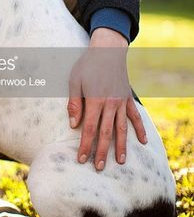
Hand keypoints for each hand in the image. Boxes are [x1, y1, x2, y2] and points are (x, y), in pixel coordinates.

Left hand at [67, 28, 146, 169]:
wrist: (107, 49)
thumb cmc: (87, 64)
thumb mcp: (75, 81)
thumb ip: (74, 103)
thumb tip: (73, 124)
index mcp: (95, 100)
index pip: (89, 128)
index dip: (85, 145)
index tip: (82, 159)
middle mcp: (110, 103)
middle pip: (106, 133)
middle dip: (101, 152)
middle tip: (98, 167)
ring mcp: (121, 101)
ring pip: (122, 128)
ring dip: (121, 146)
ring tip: (120, 162)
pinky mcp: (127, 97)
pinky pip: (135, 116)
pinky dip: (139, 129)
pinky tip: (142, 142)